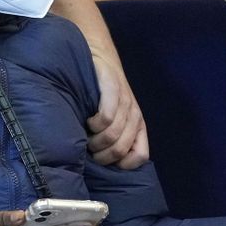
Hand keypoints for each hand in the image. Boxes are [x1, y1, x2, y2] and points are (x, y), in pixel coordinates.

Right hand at [86, 43, 149, 167]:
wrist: (97, 57)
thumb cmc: (100, 95)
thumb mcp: (112, 119)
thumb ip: (114, 139)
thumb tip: (105, 168)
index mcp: (138, 126)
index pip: (139, 157)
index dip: (121, 165)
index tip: (104, 162)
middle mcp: (135, 116)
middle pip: (120, 150)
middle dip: (101, 156)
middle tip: (89, 149)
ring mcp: (125, 102)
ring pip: (112, 136)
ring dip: (94, 142)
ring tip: (86, 135)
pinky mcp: (113, 89)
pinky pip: (106, 117)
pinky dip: (94, 124)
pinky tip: (87, 120)